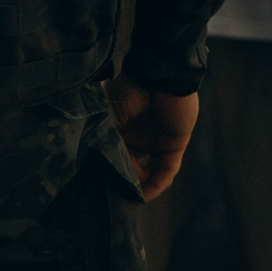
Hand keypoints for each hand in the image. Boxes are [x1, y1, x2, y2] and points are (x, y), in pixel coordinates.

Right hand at [106, 78, 198, 199]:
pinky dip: (158, 182)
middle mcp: (137, 135)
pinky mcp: (175, 143)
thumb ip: (106, 142)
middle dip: (124, 183)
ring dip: (141, 186)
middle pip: (131, 166)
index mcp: (118, 127)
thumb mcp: (109, 118)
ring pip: (149, 171)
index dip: (108, 172)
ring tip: (130, 198)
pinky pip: (167, 168)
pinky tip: (146, 192)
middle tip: (114, 198)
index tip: (98, 188)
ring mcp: (156, 139)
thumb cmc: (127, 89)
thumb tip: (97, 169)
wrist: (158, 72)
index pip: (113, 155)